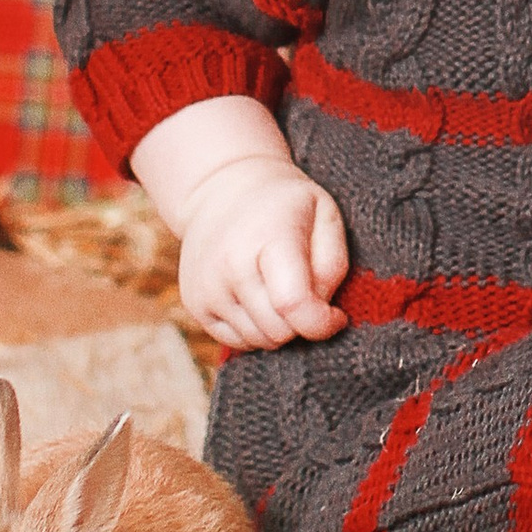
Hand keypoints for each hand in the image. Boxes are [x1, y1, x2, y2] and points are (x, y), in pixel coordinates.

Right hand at [177, 155, 350, 350]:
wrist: (222, 189)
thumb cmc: (285, 205)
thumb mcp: (325, 215)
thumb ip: (333, 266)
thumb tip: (321, 313)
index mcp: (268, 238)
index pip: (294, 304)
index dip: (322, 323)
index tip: (336, 317)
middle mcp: (230, 265)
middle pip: (279, 330)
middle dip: (302, 323)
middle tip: (306, 294)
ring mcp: (207, 287)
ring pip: (260, 341)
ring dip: (279, 327)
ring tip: (280, 291)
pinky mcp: (195, 304)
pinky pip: (237, 342)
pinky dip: (256, 330)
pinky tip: (259, 298)